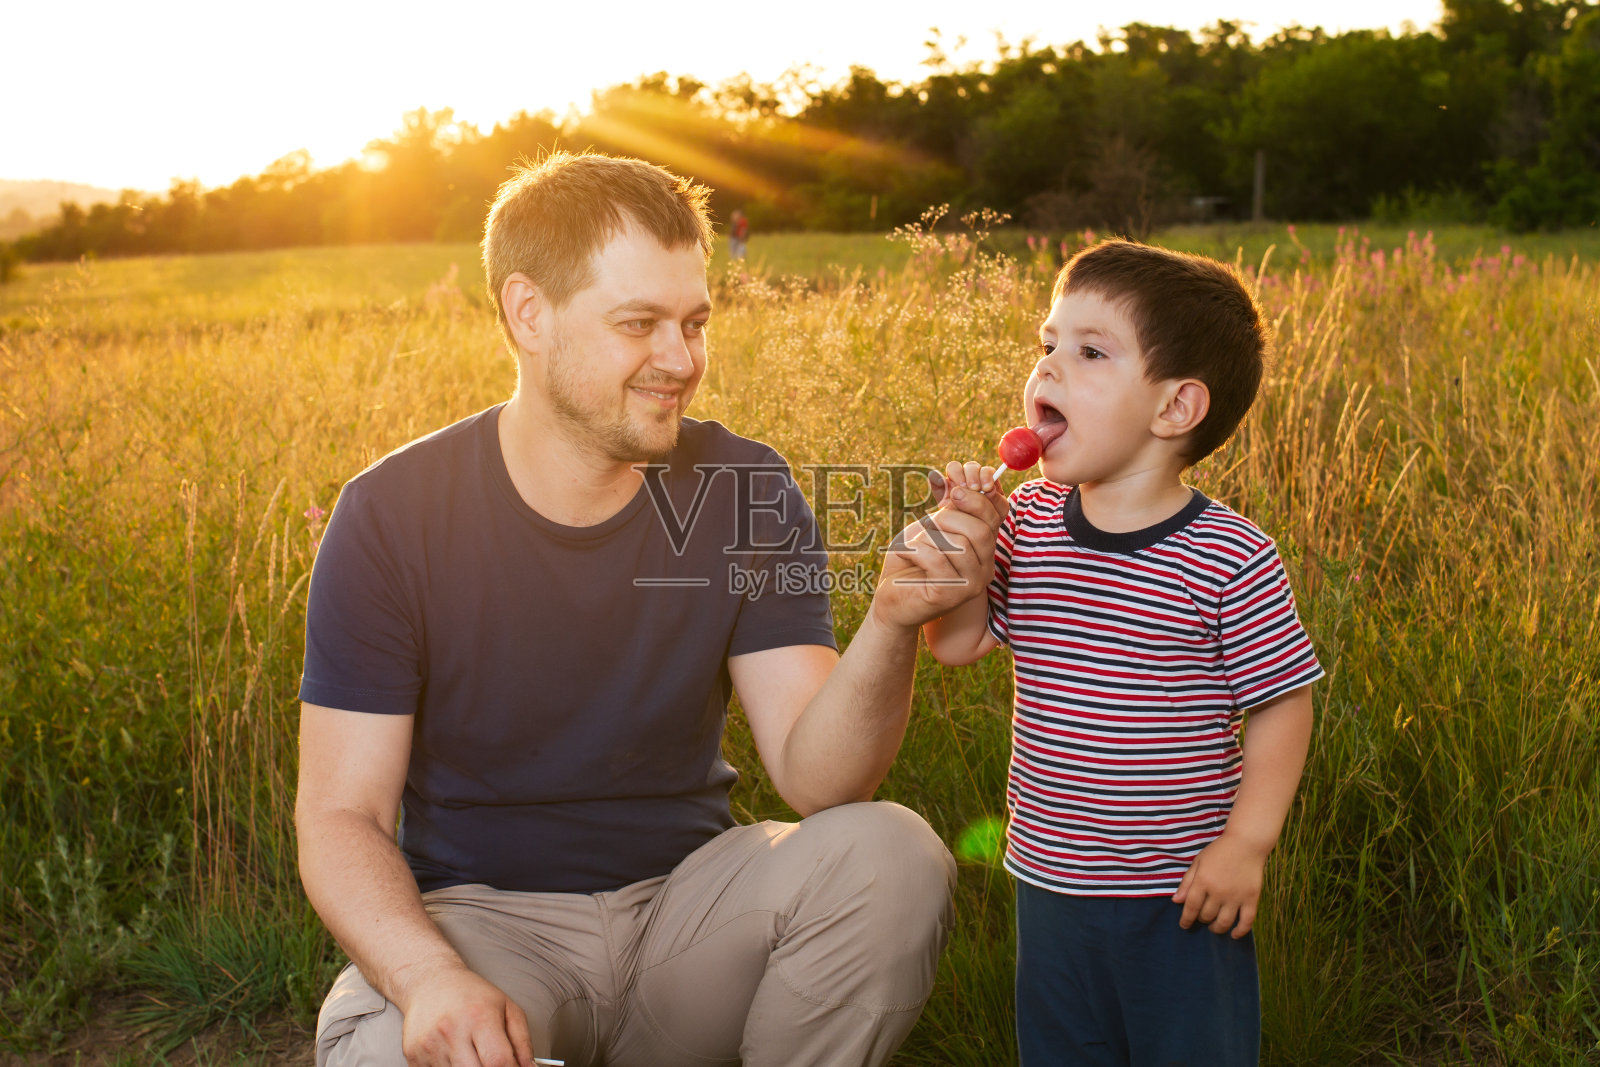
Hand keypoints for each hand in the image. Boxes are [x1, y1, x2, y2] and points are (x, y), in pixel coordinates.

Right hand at [397, 963, 534, 1066]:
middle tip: (492, 1061)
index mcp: (479, 1017)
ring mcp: (429, 1046)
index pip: (498, 1062)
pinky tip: (454, 1055)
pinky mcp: (413, 1057)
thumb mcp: (507, 1008)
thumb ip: (522, 1042)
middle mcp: (451, 1032)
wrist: (429, 982)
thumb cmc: (471, 994)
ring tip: (471, 1054)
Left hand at [873, 462, 1005, 629]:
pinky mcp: (950, 596)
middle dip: (947, 519)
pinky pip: (936, 559)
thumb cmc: (910, 560)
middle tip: (926, 523)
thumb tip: (962, 487)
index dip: (976, 499)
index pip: (995, 518)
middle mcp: (984, 570)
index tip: (954, 490)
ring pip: (958, 544)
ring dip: (927, 537)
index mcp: (984, 551)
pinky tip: (906, 554)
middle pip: (979, 530)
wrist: (890, 598)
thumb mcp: (931, 529)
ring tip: (914, 545)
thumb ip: (950, 512)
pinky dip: (914, 550)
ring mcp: (970, 586)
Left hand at [1171, 833, 1269, 937]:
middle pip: (1206, 915)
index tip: (1184, 925)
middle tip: (1202, 917)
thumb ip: (1187, 882)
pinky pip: (1246, 921)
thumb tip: (1176, 901)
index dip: (1186, 919)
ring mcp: (1236, 896)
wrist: (1246, 843)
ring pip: (1224, 922)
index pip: (1191, 907)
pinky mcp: (1252, 898)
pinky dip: (1240, 931)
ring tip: (1214, 926)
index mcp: (1203, 881)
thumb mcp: (1199, 862)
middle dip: (1201, 919)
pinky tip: (1233, 935)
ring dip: (1217, 928)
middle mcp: (1219, 891)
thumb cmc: (1219, 851)